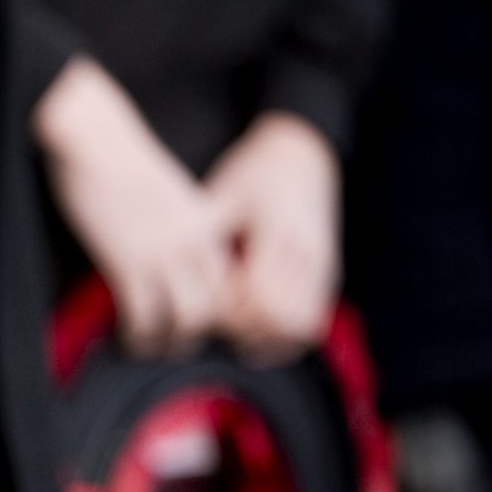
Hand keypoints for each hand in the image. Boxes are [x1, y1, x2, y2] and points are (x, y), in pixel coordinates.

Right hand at [33, 58, 227, 356]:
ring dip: (167, 343)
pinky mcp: (127, 261)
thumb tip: (162, 252)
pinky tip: (123, 337)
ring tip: (146, 347)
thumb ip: (172, 223)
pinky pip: (143, 317)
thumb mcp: (163, 193)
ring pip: (186, 320)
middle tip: (171, 344)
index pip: (231, 279)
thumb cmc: (117, 159)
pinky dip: (136, 336)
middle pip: (217, 307)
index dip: (218, 309)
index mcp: (205, 221)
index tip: (194, 319)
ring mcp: (162, 252)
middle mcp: (193, 241)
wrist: (92, 137)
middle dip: (195, 334)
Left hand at [206, 112, 340, 364]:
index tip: (202, 307)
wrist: (305, 154)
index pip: (257, 297)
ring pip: (297, 328)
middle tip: (210, 323)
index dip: (228, 312)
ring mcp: (321, 267)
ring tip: (232, 332)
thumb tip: (164, 264)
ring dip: (264, 337)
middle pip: (275, 319)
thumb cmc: (255, 173)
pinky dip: (284, 336)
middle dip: (241, 329)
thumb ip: (204, 231)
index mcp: (279, 233)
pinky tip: (255, 334)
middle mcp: (307, 254)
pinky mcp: (327, 275)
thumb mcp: (225, 194)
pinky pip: (310, 323)